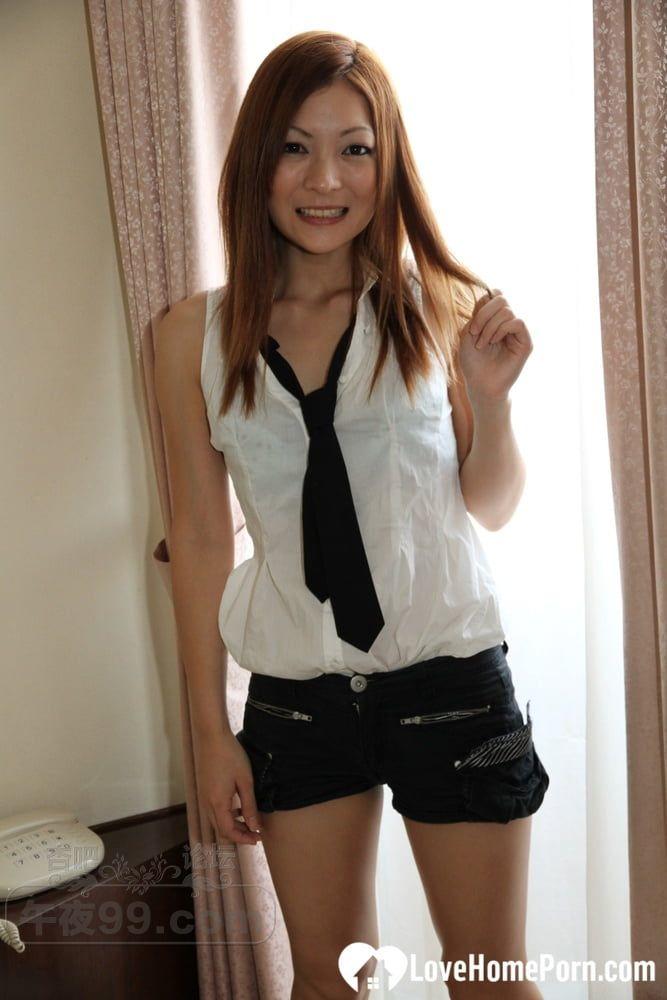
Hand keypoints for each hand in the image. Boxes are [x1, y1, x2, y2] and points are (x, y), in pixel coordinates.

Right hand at [194, 732, 262, 845]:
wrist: (212, 737)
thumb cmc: (230, 755)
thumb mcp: (245, 781)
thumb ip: (249, 806)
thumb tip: (255, 825)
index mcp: (217, 803)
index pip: (229, 832)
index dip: (243, 838)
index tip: (257, 838)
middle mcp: (207, 804)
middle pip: (221, 830)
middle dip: (239, 834)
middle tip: (255, 832)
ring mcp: (203, 797)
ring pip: (216, 821)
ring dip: (232, 825)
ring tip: (248, 820)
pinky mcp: (203, 790)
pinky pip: (213, 810)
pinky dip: (225, 814)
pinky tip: (237, 806)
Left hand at [458, 288, 532, 402]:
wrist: (480, 385)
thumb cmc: (473, 363)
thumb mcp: (468, 334)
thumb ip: (478, 313)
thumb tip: (490, 295)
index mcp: (495, 320)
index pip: (494, 296)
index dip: (482, 305)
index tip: (472, 326)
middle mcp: (508, 323)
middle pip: (501, 298)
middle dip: (484, 313)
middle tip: (474, 332)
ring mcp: (517, 333)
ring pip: (507, 310)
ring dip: (489, 326)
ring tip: (482, 343)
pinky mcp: (525, 342)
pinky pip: (517, 322)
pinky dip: (502, 329)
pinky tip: (494, 342)